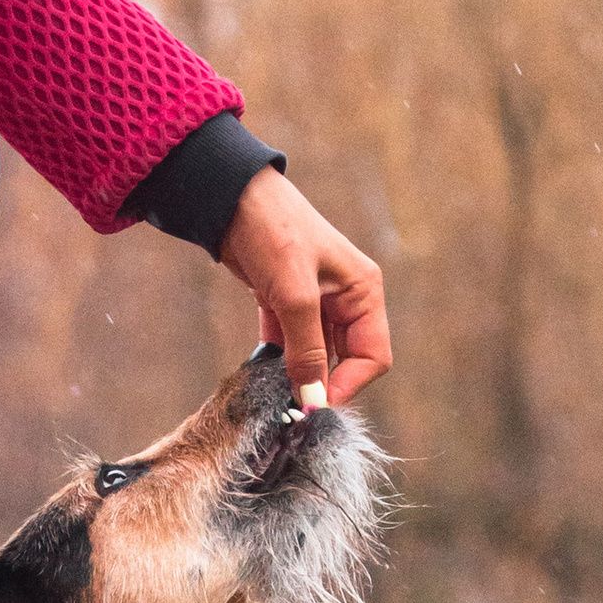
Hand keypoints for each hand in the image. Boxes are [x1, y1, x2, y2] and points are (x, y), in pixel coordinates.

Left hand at [216, 168, 391, 408]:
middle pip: (345, 361)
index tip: (314, 404)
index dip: (348, 384)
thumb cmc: (273, 232)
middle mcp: (346, 299)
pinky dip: (277, 360)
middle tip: (292, 405)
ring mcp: (315, 302)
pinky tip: (261, 374)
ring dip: (297, 374)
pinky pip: (289, 344)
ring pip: (315, 355)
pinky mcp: (285, 303)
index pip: (373, 356)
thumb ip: (307, 350)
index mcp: (364, 292)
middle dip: (321, 383)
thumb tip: (313, 398)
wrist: (230, 197)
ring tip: (274, 392)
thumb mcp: (295, 294)